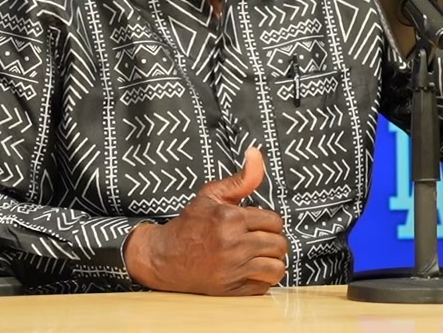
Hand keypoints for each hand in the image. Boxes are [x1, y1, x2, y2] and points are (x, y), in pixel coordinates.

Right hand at [124, 146, 287, 295]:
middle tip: (259, 240)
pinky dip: (261, 280)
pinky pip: (264, 287)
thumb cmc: (189, 224)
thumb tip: (257, 152)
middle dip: (273, 241)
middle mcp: (233, 245)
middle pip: (279, 245)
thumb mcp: (211, 195)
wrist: (163, 257)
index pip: (275, 222)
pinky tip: (249, 271)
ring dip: (272, 262)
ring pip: (277, 268)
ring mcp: (232, 269)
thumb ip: (241, 178)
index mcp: (231, 219)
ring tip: (259, 257)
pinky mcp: (230, 290)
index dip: (270, 223)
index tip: (258, 225)